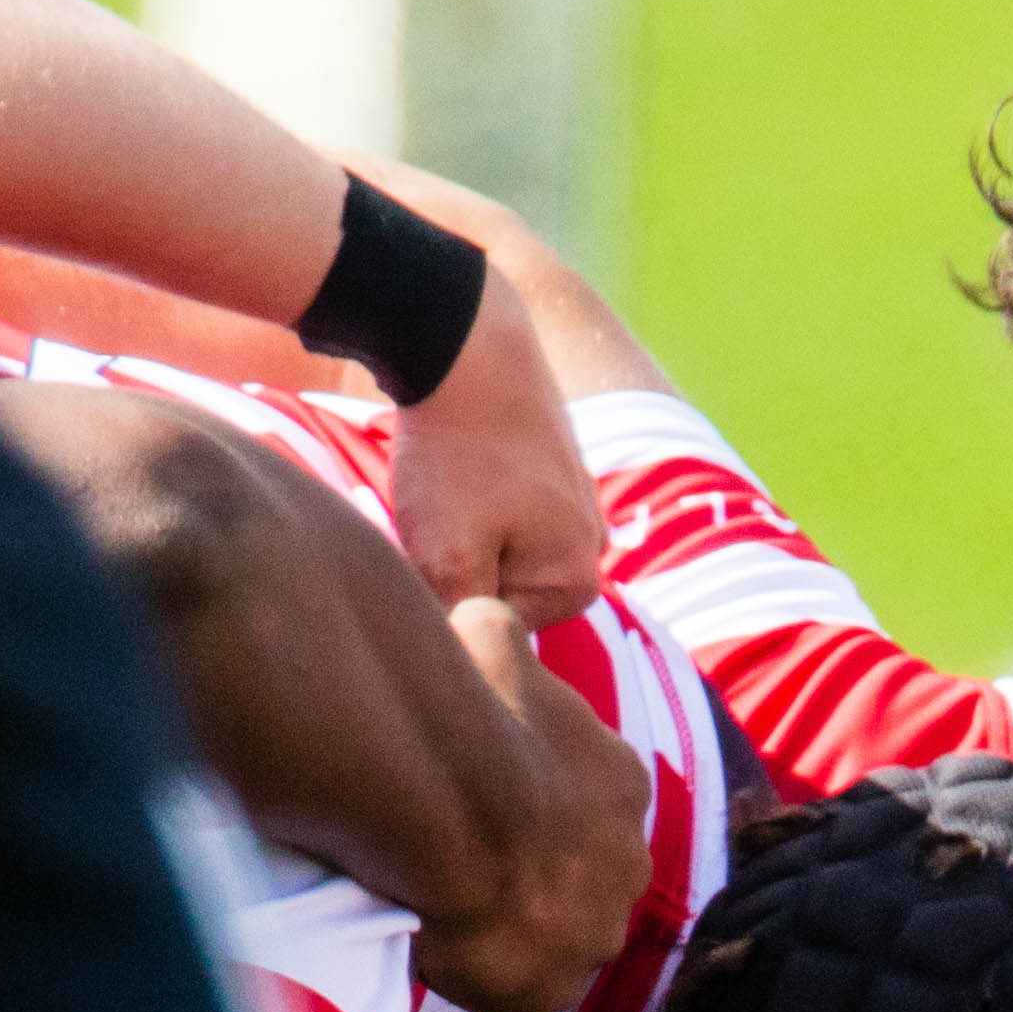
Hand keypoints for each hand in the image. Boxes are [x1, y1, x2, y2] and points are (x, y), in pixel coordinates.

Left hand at [384, 281, 604, 627]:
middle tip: (423, 522)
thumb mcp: (446, 560)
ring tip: (433, 489)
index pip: (498, 632)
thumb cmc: (457, 455)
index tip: (421, 567)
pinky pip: (499, 501)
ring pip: (494, 543)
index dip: (448, 606)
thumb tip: (466, 672)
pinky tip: (444, 463)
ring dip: (454, 529)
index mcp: (578, 580)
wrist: (466, 339)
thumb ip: (460, 625)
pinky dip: (465, 490)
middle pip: (500, 589)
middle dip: (455, 569)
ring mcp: (576, 495)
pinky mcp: (550, 456)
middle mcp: (592, 542)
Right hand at [409, 596, 651, 1011]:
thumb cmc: (471, 715)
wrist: (454, 805)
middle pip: (586, 874)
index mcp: (620, 780)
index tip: (495, 807)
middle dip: (543, 874)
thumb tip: (485, 610)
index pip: (590, 801)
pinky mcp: (557, 984)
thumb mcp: (488, 637)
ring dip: (520, 928)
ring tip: (456, 915)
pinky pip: (526, 987)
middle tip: (475, 867)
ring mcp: (598, 928)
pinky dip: (490, 976)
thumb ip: (497, 630)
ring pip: (563, 934)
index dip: (542, 807)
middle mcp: (629, 858)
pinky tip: (448, 954)